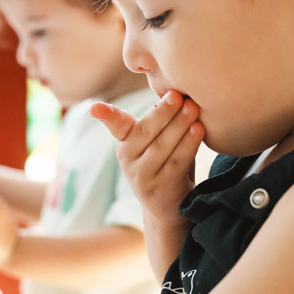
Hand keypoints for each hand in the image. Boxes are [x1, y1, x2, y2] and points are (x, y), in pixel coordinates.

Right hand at [90, 90, 203, 224]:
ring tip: (193, 108)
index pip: (115, 125)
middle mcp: (128, 159)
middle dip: (162, 112)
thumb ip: (160, 120)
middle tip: (177, 95)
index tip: (94, 108)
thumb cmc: (165, 162)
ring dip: (179, 125)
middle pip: (145, 131)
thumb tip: (177, 87)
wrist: (168, 206)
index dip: (105, 115)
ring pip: (162, 146)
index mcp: (125, 141)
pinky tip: (199, 130)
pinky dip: (189, 144)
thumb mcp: (154, 141)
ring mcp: (143, 176)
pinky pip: (177, 162)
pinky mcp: (161, 189)